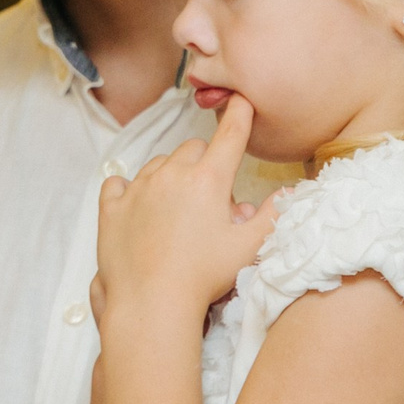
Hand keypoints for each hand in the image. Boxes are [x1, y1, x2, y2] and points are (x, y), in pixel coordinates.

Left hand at [94, 95, 274, 325]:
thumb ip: (274, 214)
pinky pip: (119, 183)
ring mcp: (137, 188)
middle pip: (192, 149)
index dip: (239, 116)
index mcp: (209, 179)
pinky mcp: (111, 206)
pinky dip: (129, 190)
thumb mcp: (249, 246)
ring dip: (169, 177)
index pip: (230, 136)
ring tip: (177, 212)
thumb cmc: (205, 276)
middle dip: (204, 163)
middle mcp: (171, 174)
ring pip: (157, 165)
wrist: (151, 302)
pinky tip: (138, 209)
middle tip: (210, 201)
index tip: (241, 102)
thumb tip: (293, 190)